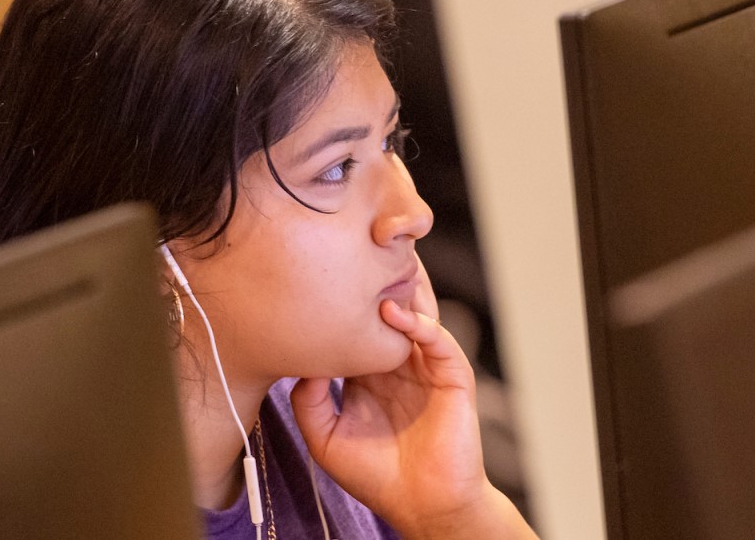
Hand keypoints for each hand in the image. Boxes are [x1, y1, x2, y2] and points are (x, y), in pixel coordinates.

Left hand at [289, 260, 534, 538]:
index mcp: (370, 374)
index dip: (339, 303)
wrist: (422, 505)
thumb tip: (303, 363)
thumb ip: (309, 401)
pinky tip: (396, 314)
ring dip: (399, 290)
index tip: (311, 277)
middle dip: (373, 281)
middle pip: (388, 310)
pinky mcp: (451, 377)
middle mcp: (399, 364)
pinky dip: (419, 324)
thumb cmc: (377, 476)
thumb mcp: (325, 438)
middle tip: (352, 248)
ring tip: (379, 262)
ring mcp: (426, 367)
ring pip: (415, 314)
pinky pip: (437, 341)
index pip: (357, 325)